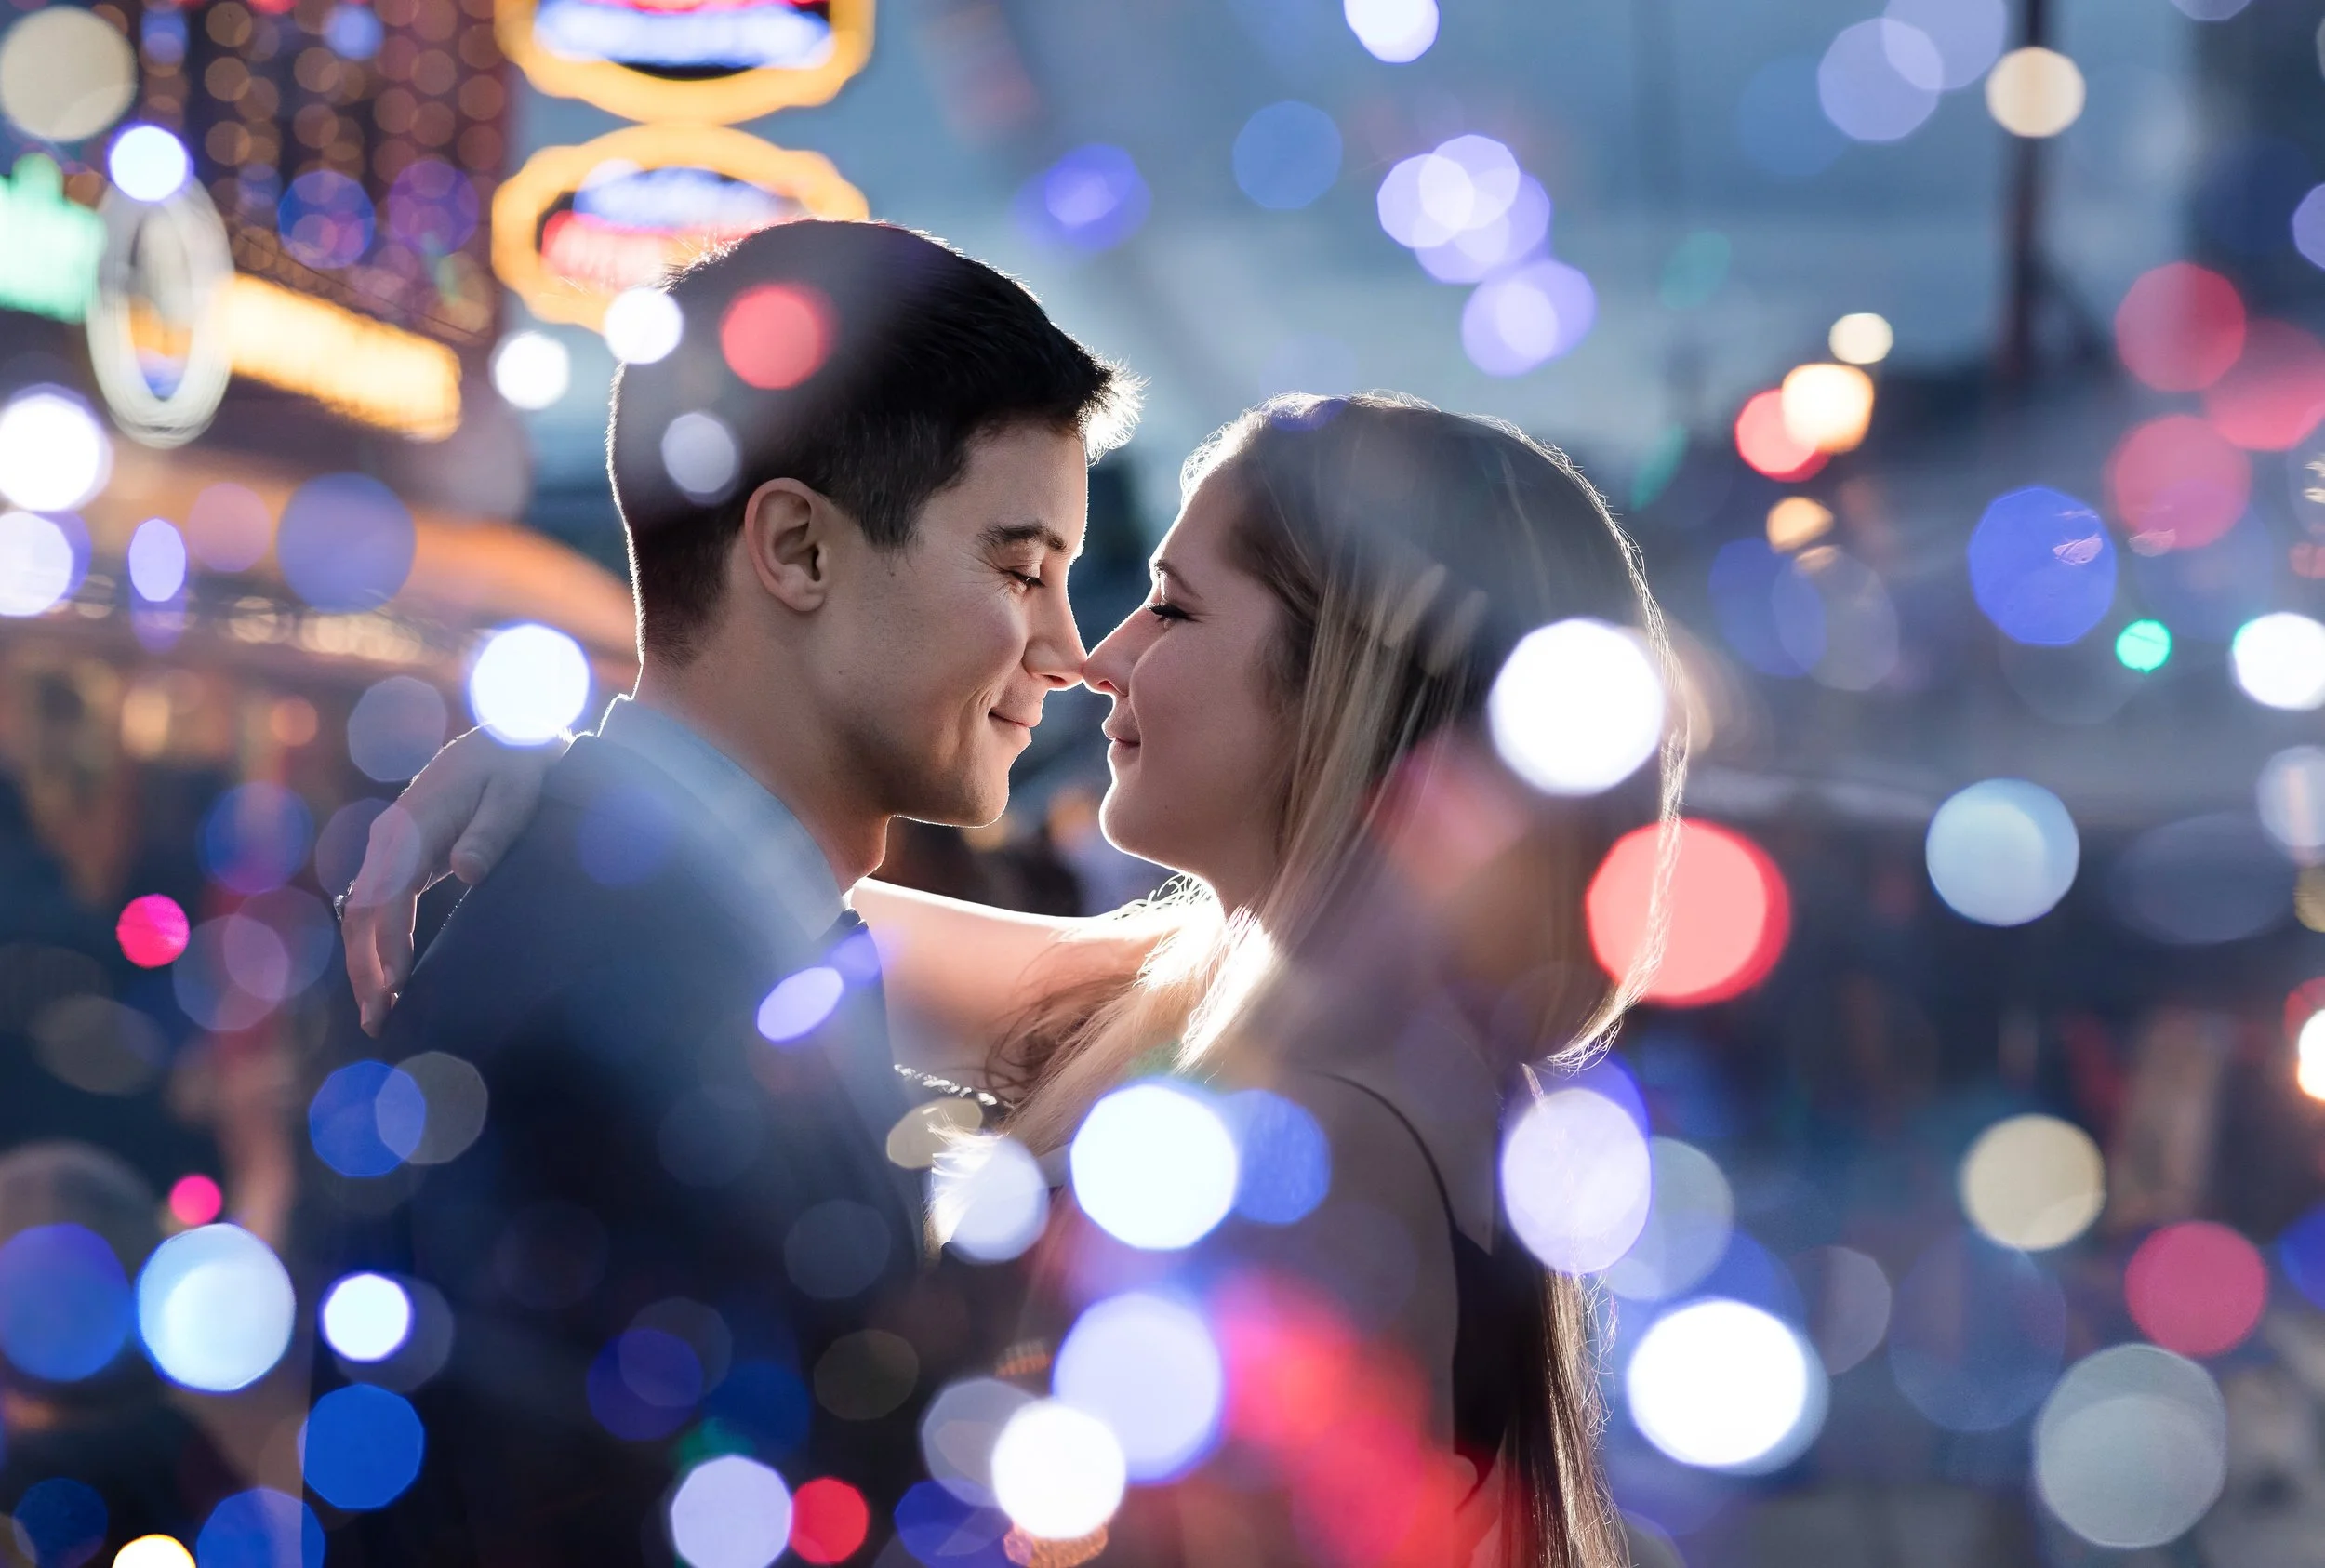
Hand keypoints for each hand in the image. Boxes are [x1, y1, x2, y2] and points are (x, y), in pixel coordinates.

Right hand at [341, 727, 564, 1033]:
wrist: (509, 739)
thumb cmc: (517, 768)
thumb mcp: (514, 794)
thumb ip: (491, 831)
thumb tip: (465, 870)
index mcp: (412, 825)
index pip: (389, 895)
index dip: (389, 943)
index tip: (396, 986)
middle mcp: (389, 838)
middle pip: (362, 912)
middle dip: (366, 968)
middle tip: (380, 1020)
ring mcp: (390, 847)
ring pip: (362, 913)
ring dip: (365, 963)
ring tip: (379, 1015)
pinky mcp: (401, 857)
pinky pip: (377, 907)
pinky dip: (375, 945)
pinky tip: (387, 981)